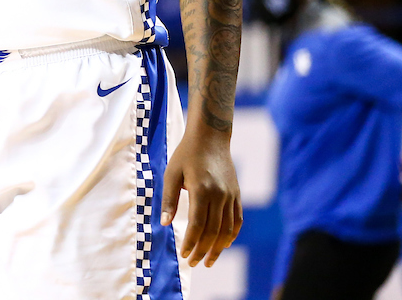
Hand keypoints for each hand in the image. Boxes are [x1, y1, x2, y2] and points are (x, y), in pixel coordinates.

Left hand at [162, 127, 241, 267]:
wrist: (211, 137)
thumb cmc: (186, 155)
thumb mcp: (172, 174)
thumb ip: (169, 199)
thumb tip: (165, 224)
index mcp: (201, 191)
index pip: (197, 225)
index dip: (191, 243)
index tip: (184, 255)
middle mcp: (219, 195)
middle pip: (213, 231)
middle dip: (203, 251)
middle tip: (194, 263)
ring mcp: (231, 196)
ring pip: (227, 229)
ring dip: (218, 248)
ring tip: (208, 261)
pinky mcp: (237, 194)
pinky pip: (237, 220)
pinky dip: (231, 235)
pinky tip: (224, 244)